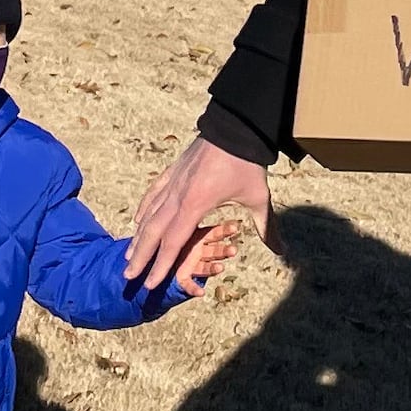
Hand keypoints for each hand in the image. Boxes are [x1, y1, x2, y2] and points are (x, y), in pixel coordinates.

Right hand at [127, 135, 267, 288]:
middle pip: (153, 232)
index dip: (161, 265)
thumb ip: (267, 228)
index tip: (150, 284)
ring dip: (138, 237)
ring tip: (129, 255)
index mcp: (195, 204)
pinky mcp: (172, 171)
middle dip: (140, 257)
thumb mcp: (259, 197)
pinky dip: (144, 209)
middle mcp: (177, 195)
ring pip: (149, 214)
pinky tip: (138, 220)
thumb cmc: (248, 163)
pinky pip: (153, 194)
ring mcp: (172, 182)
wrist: (236, 126)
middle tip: (128, 277)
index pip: (174, 242)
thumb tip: (282, 252)